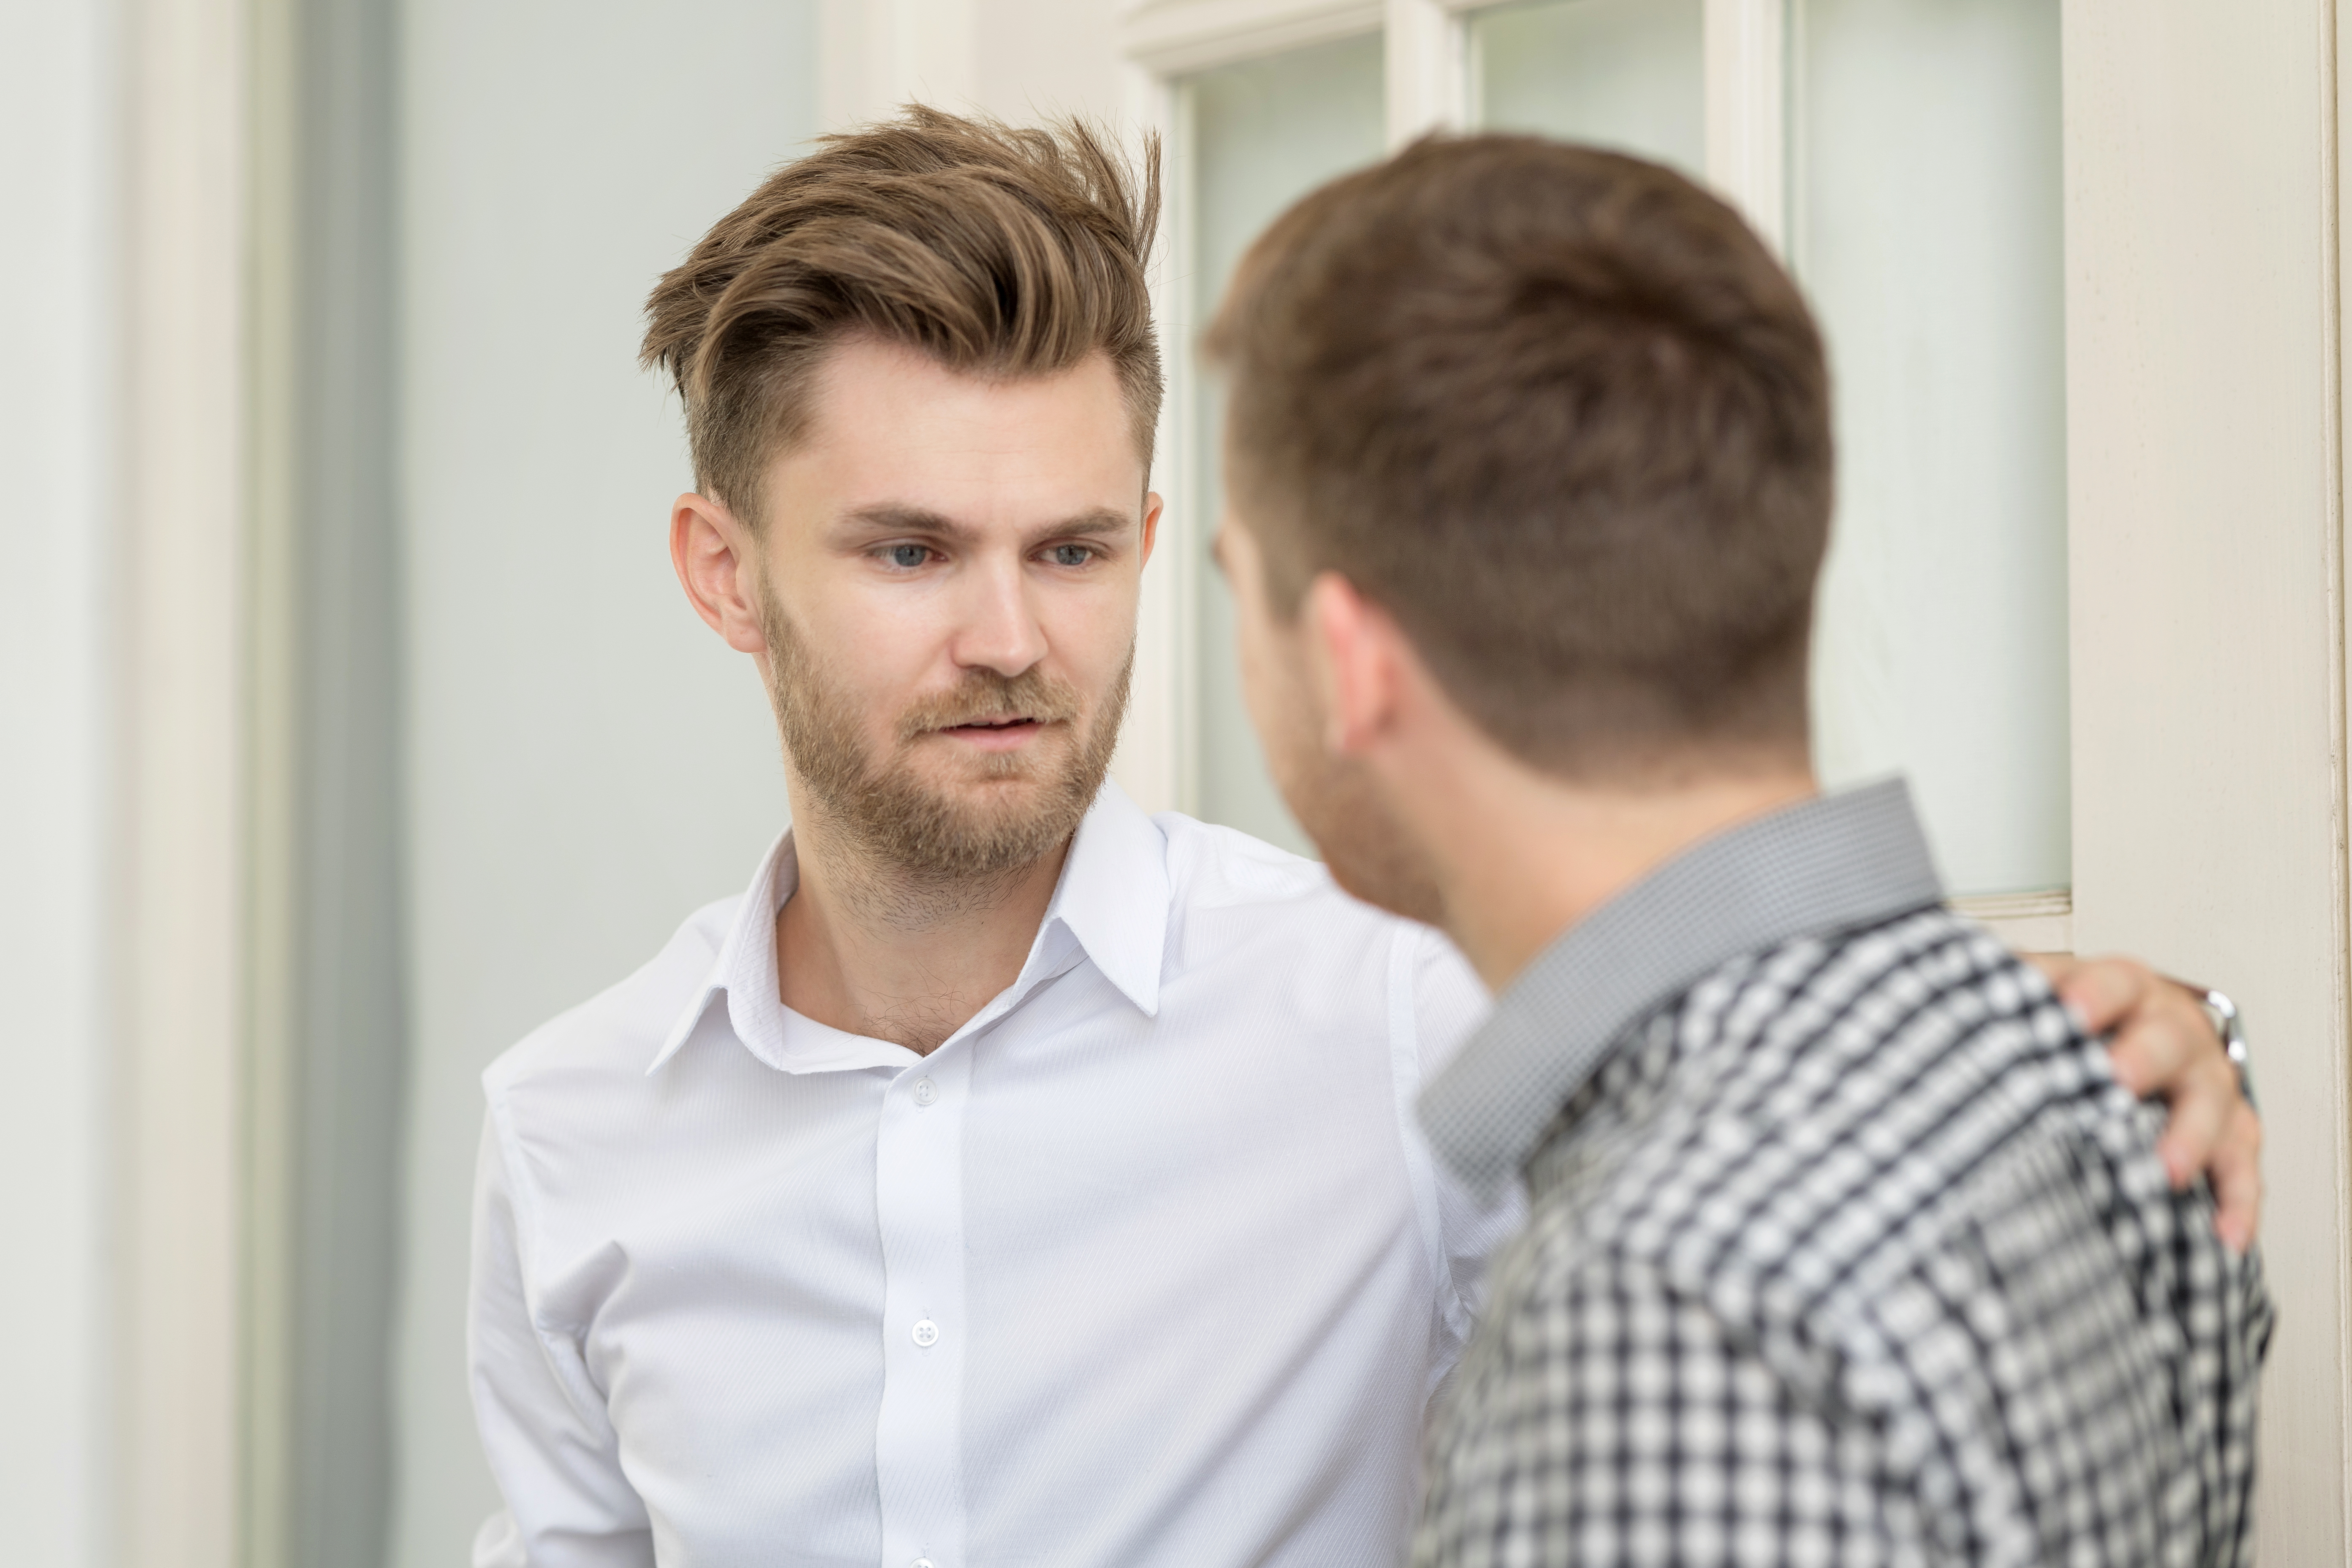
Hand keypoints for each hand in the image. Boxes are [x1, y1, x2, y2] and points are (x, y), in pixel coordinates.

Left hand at [2027, 954, 2260, 1252]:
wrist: (2116, 1045)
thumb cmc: (2067, 1030)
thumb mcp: (2030, 1004)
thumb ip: (1998, 1001)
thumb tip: (1942, 1007)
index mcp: (2125, 990)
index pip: (2114, 983)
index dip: (2094, 995)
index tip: (2069, 1015)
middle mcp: (2174, 1030)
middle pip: (2172, 1037)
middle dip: (2145, 1059)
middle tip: (2118, 1081)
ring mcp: (2206, 1082)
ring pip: (2215, 1104)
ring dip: (2193, 1137)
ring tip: (2167, 1170)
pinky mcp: (2228, 1133)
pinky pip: (2240, 1167)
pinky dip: (2235, 1200)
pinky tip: (2224, 1232)